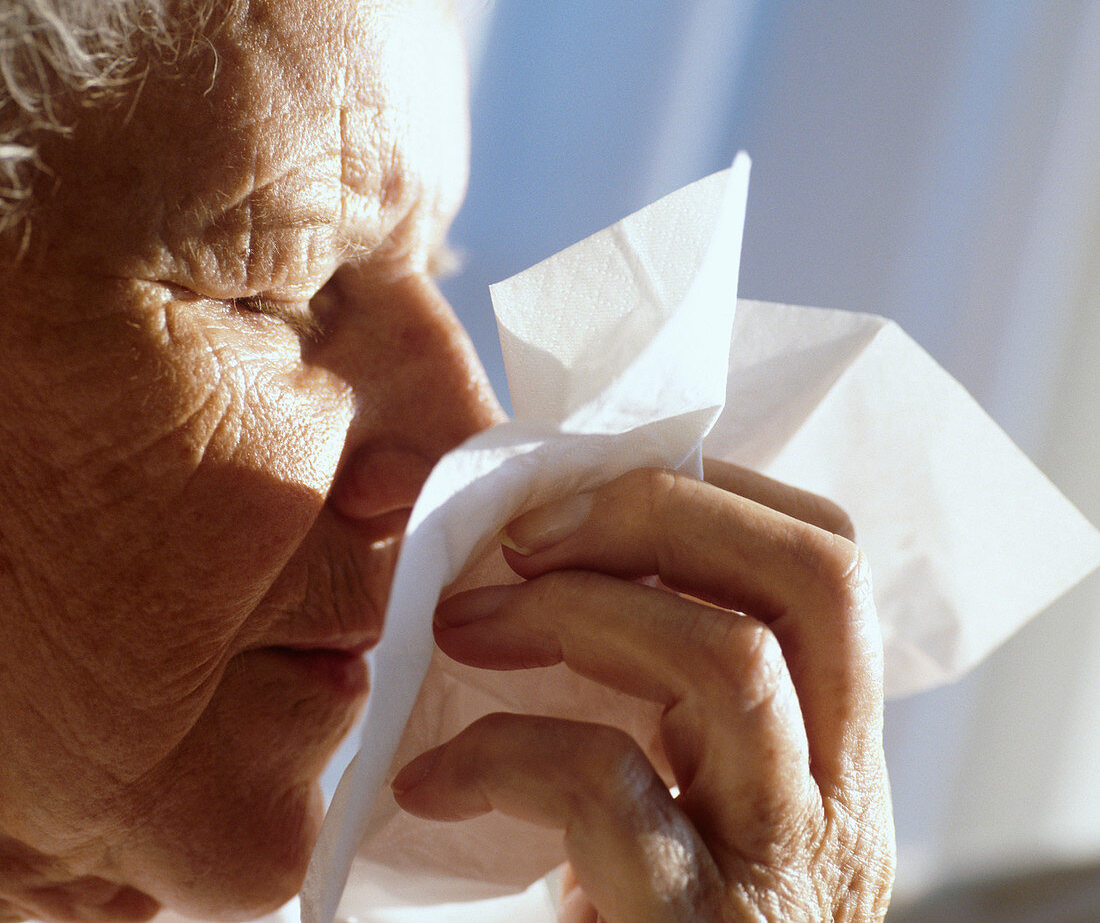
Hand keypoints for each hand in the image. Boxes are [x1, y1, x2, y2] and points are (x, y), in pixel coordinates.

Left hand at [392, 461, 894, 920]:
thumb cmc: (627, 910)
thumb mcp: (680, 777)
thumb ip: (661, 677)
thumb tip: (559, 535)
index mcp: (834, 743)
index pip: (833, 558)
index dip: (716, 495)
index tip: (585, 502)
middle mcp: (841, 800)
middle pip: (814, 579)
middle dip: (655, 516)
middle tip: (522, 539)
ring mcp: (782, 874)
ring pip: (730, 663)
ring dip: (574, 612)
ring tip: (462, 630)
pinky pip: (611, 789)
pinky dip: (506, 751)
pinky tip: (431, 780)